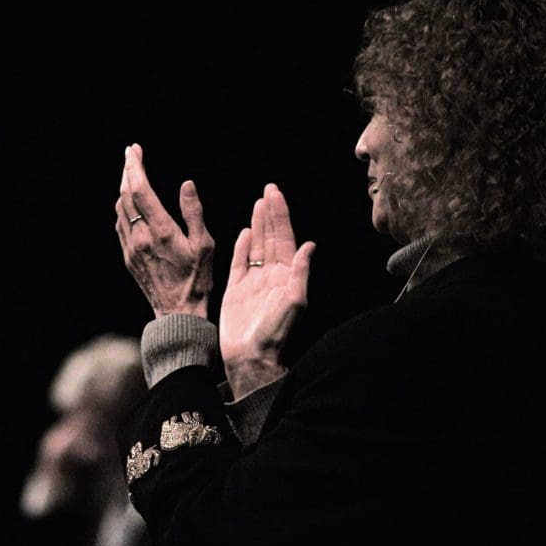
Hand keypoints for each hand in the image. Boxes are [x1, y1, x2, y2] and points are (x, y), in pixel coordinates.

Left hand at [115, 144, 214, 318]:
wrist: (178, 312)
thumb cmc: (197, 279)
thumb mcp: (205, 245)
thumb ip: (194, 213)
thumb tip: (186, 185)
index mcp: (160, 231)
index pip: (140, 190)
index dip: (134, 167)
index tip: (134, 150)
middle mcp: (141, 238)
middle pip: (125, 196)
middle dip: (127, 171)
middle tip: (131, 154)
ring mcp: (131, 249)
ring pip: (120, 210)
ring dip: (124, 188)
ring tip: (132, 174)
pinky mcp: (129, 258)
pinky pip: (120, 225)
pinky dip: (123, 207)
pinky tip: (130, 203)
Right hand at [219, 184, 314, 398]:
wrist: (252, 357)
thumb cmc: (275, 333)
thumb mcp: (294, 302)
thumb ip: (300, 273)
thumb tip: (309, 245)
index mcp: (287, 276)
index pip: (285, 238)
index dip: (281, 215)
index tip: (276, 194)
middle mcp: (272, 275)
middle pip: (271, 237)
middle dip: (270, 212)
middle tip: (269, 189)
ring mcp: (254, 282)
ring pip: (257, 246)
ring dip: (258, 224)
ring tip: (258, 203)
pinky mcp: (236, 290)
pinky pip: (239, 263)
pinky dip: (242, 246)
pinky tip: (245, 232)